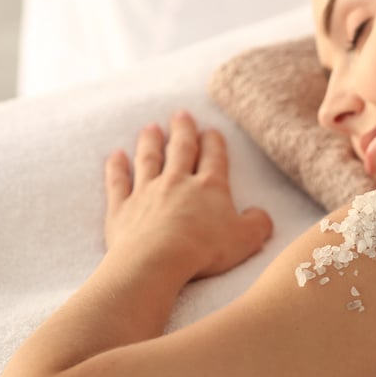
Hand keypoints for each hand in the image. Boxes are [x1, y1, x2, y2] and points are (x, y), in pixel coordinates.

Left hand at [104, 111, 272, 280]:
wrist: (156, 261)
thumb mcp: (247, 239)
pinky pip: (118, 183)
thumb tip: (260, 215)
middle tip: (180, 114)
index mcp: (209, 186)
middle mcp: (177, 182)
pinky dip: (116, 168)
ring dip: (150, 142)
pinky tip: (115, 156)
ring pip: (148, 160)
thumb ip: (258, 223)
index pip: (214, 157)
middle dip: (182, 131)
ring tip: (150, 128)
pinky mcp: (122, 208)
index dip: (214, 142)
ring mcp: (146, 192)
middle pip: (180, 149)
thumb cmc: (204, 250)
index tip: (211, 131)